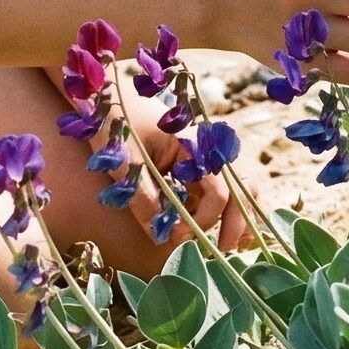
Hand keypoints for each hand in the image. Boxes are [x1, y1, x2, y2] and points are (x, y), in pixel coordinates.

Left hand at [124, 130, 249, 251]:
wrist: (107, 99)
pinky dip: (223, 208)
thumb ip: (142, 198)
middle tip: (224, 250)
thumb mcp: (124, 162)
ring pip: (237, 186)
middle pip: (240, 188)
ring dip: (238, 214)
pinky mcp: (194, 163)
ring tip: (230, 243)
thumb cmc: (115, 125)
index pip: (217, 191)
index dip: (203, 220)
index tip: (177, 237)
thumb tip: (160, 235)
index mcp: (194, 144)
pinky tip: (218, 229)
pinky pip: (218, 187)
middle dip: (237, 222)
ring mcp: (203, 155)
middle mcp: (207, 148)